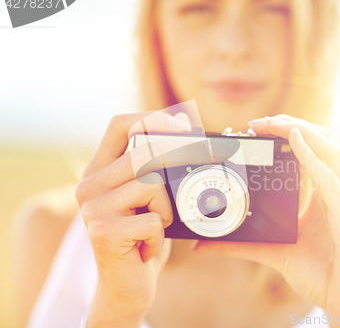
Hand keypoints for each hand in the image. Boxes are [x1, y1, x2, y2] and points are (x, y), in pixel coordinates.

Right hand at [75, 111, 191, 327]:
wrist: (128, 285)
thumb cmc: (144, 235)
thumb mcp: (152, 196)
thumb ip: (158, 165)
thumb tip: (186, 127)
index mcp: (99, 171)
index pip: (119, 125)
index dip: (152, 119)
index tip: (182, 127)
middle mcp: (89, 185)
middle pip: (144, 154)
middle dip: (175, 169)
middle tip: (183, 193)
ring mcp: (92, 208)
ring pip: (152, 186)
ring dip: (166, 211)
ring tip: (153, 228)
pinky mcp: (103, 232)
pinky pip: (153, 220)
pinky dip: (159, 236)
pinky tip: (145, 248)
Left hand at [193, 115, 339, 324]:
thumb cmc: (321, 275)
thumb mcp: (276, 252)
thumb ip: (243, 244)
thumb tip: (202, 244)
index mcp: (331, 193)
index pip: (316, 149)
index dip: (291, 131)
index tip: (258, 127)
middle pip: (324, 142)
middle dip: (293, 124)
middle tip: (260, 121)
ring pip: (332, 152)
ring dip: (302, 132)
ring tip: (274, 124)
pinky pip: (334, 183)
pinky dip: (315, 159)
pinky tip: (297, 144)